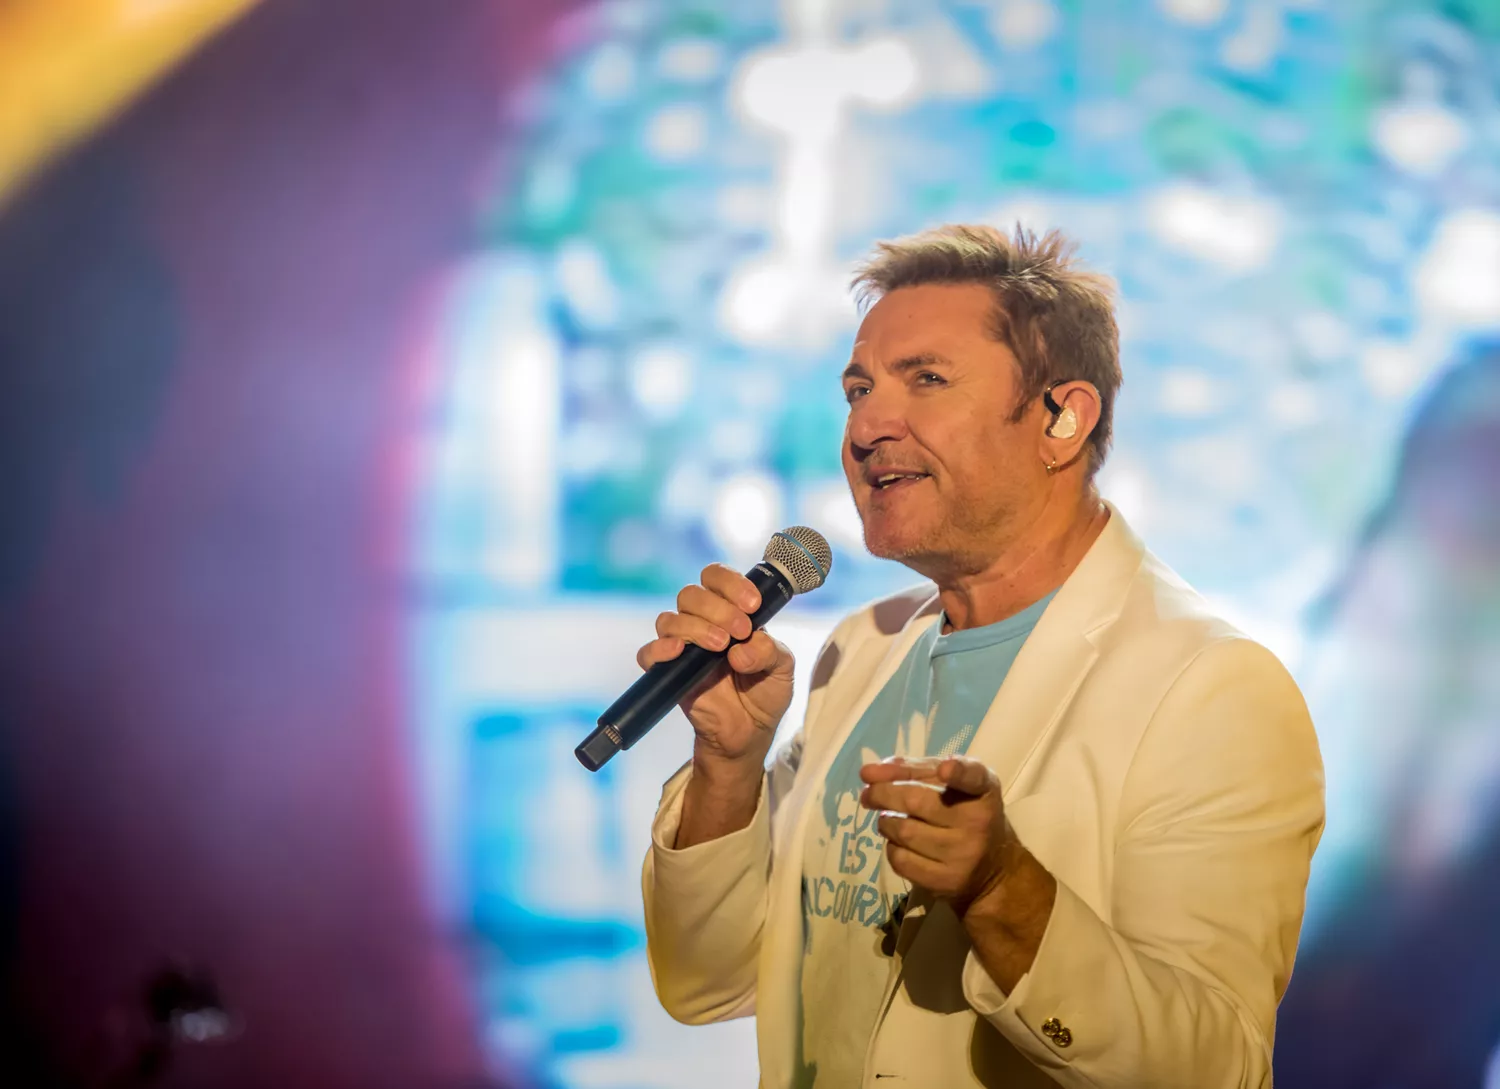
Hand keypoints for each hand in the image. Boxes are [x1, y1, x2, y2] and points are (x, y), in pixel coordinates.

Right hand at [636, 563, 795, 768]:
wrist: (748, 733)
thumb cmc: (765, 694)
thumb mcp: (782, 670)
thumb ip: (770, 652)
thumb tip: (741, 651)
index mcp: (730, 611)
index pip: (717, 578)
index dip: (731, 583)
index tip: (752, 605)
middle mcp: (703, 623)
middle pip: (691, 594)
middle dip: (718, 608)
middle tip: (740, 631)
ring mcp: (683, 647)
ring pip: (670, 618)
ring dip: (696, 627)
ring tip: (721, 646)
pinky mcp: (668, 672)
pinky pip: (648, 653)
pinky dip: (660, 649)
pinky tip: (679, 652)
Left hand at [859, 756, 1016, 912]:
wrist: (992, 869)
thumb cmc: (966, 813)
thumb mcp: (953, 785)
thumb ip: (915, 769)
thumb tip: (870, 773)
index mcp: (982, 791)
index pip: (974, 778)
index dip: (958, 772)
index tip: (944, 769)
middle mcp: (977, 822)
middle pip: (915, 802)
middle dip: (882, 794)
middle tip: (869, 794)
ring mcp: (962, 855)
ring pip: (903, 831)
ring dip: (885, 821)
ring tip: (889, 819)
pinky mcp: (946, 881)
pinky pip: (900, 859)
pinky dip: (891, 846)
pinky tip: (899, 842)